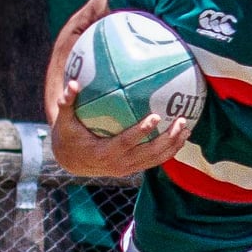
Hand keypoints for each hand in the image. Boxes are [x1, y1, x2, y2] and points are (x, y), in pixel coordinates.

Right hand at [47, 80, 190, 177]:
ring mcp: (128, 168)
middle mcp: (118, 164)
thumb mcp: (64, 122)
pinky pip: (155, 160)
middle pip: (148, 154)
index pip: (126, 143)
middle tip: (181, 120)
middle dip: (167, 139)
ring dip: (174, 145)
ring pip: (156, 159)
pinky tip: (181, 135)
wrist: (71, 161)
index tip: (155, 116)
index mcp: (103, 153)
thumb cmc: (68, 136)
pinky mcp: (134, 168)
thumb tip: (73, 82)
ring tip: (188, 128)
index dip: (141, 132)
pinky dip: (169, 149)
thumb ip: (67, 103)